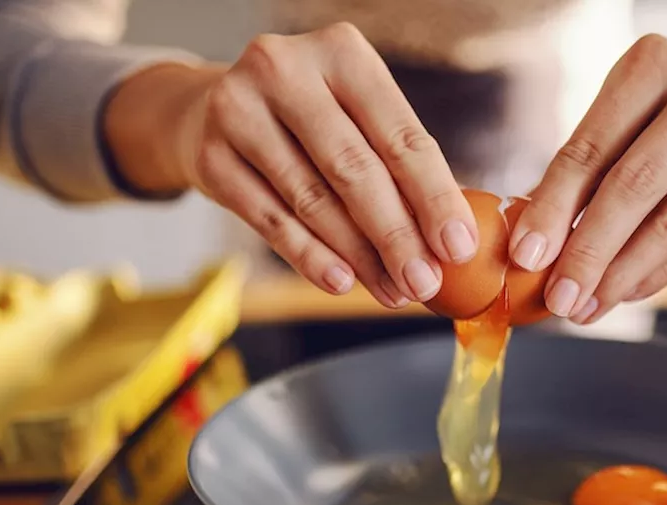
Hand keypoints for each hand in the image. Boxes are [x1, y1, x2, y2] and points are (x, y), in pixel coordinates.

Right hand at [106, 24, 477, 307]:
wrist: (210, 109)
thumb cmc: (310, 118)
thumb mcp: (357, 114)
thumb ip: (399, 163)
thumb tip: (449, 241)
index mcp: (341, 51)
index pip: (399, 135)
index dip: (434, 197)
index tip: (457, 248)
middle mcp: (285, 70)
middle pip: (355, 170)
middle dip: (397, 236)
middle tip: (424, 283)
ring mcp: (239, 110)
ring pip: (313, 200)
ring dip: (359, 257)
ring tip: (392, 291)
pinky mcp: (210, 156)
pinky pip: (271, 220)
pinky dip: (310, 257)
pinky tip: (341, 282)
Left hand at [508, 35, 666, 322]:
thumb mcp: (631, 111)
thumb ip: (587, 165)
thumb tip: (533, 242)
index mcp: (654, 62)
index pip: (590, 147)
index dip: (552, 206)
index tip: (525, 255)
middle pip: (634, 186)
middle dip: (588, 252)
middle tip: (557, 299)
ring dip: (620, 275)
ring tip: (585, 307)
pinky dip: (657, 273)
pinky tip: (624, 292)